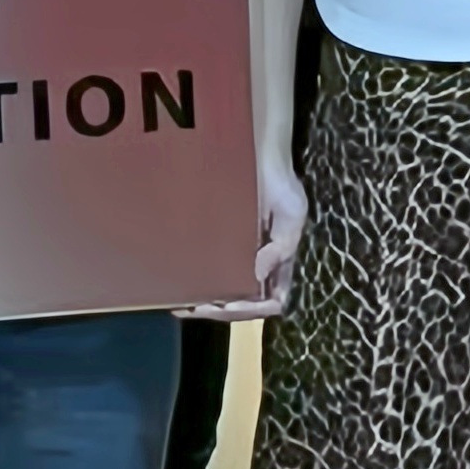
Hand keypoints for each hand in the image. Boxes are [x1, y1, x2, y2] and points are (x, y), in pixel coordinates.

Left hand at [189, 153, 307, 319]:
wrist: (260, 157)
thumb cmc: (281, 186)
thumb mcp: (293, 215)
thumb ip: (281, 247)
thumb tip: (257, 276)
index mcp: (279, 266)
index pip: (270, 304)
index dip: (251, 310)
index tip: (229, 304)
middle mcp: (258, 268)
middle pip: (242, 305)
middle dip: (219, 311)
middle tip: (194, 308)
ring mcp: (238, 258)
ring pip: (223, 294)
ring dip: (203, 304)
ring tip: (180, 304)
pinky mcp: (217, 245)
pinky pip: (207, 271)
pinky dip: (194, 283)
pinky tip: (175, 285)